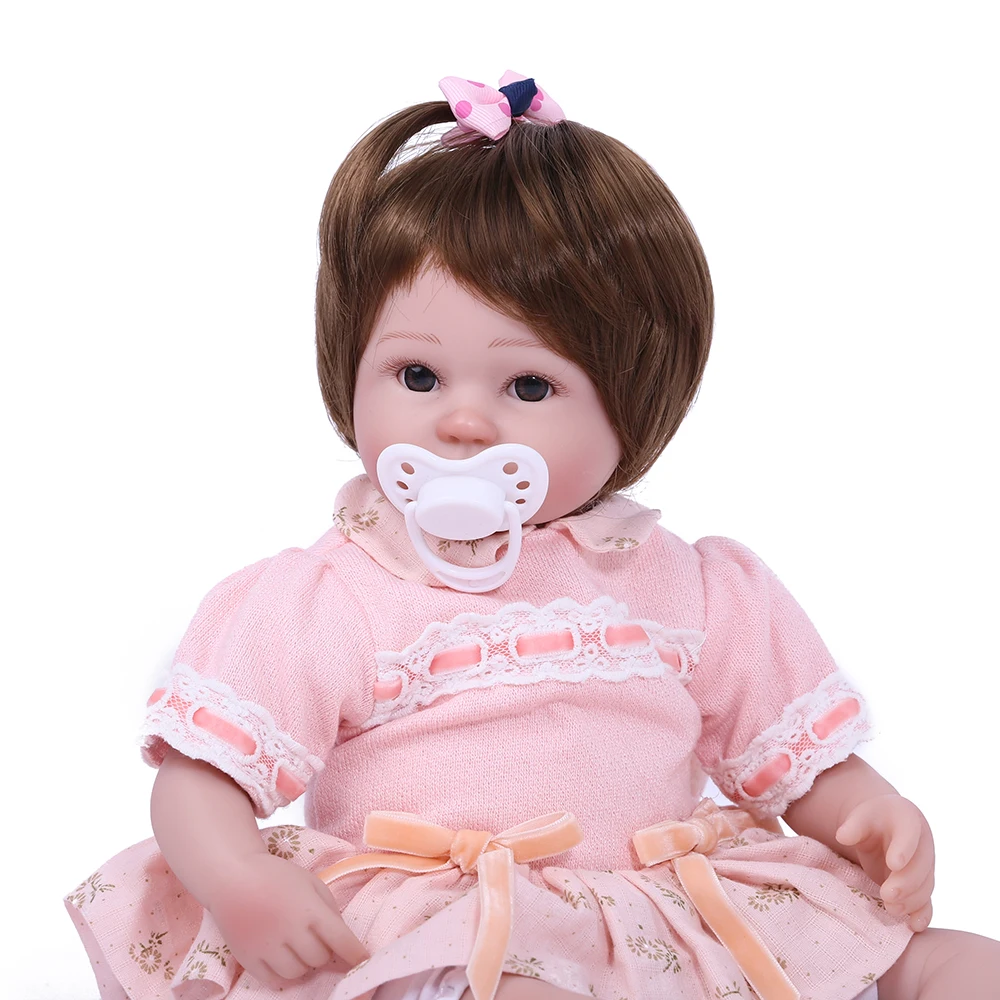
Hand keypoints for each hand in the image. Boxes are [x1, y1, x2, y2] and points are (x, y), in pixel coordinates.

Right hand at [207, 852, 368, 988]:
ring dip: (304, 964)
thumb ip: (329, 908)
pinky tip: (283, 957)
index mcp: (309, 908)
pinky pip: (274, 981)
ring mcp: (267, 946)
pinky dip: (283, 974)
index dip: (356, 954)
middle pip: (319, 958)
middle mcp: (289, 930)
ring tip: (298, 946)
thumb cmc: (276, 876)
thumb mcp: (310, 882)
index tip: (364, 961)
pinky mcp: (248, 958)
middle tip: (315, 938)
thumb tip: (340, 937)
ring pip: (298, 973)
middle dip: (324, 951)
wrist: (233, 876)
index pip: (341, 939)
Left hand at [835, 792, 934, 931]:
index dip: (903, 850)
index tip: (893, 863)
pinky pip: (927, 900)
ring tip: (891, 909)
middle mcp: (923, 845)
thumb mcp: (862, 816)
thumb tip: (841, 836)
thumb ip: (854, 826)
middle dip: (905, 883)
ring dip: (910, 900)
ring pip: (924, 887)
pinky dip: (923, 913)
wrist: (886, 827)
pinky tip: (915, 925)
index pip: (909, 835)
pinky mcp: (921, 885)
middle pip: (920, 867)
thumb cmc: (872, 820)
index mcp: (908, 820)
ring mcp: (925, 866)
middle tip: (887, 894)